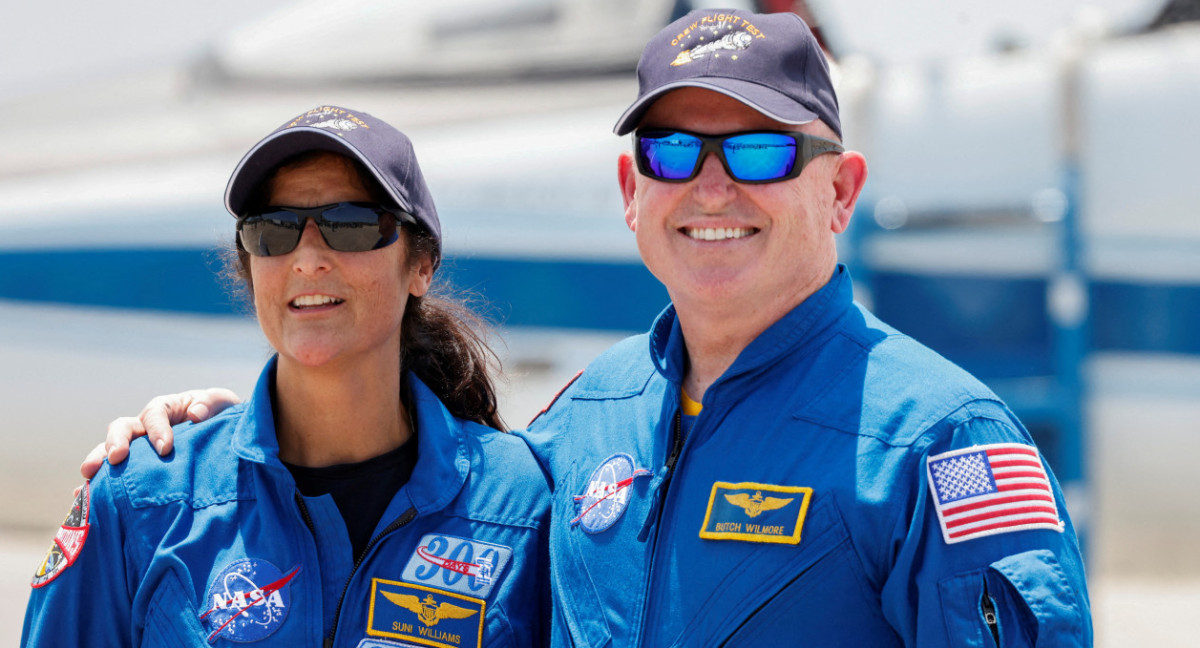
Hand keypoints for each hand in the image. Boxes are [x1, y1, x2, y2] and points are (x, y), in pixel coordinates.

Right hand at [79, 388, 241, 478]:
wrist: (224, 441)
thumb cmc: (222, 418)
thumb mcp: (223, 403)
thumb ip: (211, 403)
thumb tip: (194, 414)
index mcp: (165, 409)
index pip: (154, 414)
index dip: (157, 429)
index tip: (165, 448)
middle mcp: (145, 427)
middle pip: (122, 428)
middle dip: (117, 442)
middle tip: (116, 458)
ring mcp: (137, 450)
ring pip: (109, 451)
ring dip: (98, 461)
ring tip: (89, 476)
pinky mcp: (134, 471)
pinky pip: (110, 477)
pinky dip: (94, 486)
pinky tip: (81, 499)